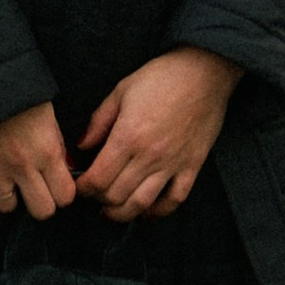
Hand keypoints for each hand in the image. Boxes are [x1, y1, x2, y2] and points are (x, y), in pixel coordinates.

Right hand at [0, 100, 76, 218]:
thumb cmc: (21, 95)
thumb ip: (57, 148)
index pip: (65, 197)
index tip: (56, 184)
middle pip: (41, 212)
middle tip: (34, 188)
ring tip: (7, 178)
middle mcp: (23, 166)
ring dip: (8, 195)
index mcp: (47, 152)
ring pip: (7, 207)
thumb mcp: (49, 118)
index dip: (62, 193)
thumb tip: (64, 171)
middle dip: (40, 201)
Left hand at [75, 48, 241, 222]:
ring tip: (112, 211)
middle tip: (93, 195)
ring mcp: (172, 163)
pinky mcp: (192, 166)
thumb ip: (98, 122)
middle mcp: (149, 155)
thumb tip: (81, 145)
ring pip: (142, 204)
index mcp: (128, 136)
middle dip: (98, 201)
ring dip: (122, 214)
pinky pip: (174, 200)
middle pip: (116, 196)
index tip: (79, 186)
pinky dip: (158, 212)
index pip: (98, 178)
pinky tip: (146, 211)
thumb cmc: (162, 76)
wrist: (204, 71)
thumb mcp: (121, 91)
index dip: (83, 188)